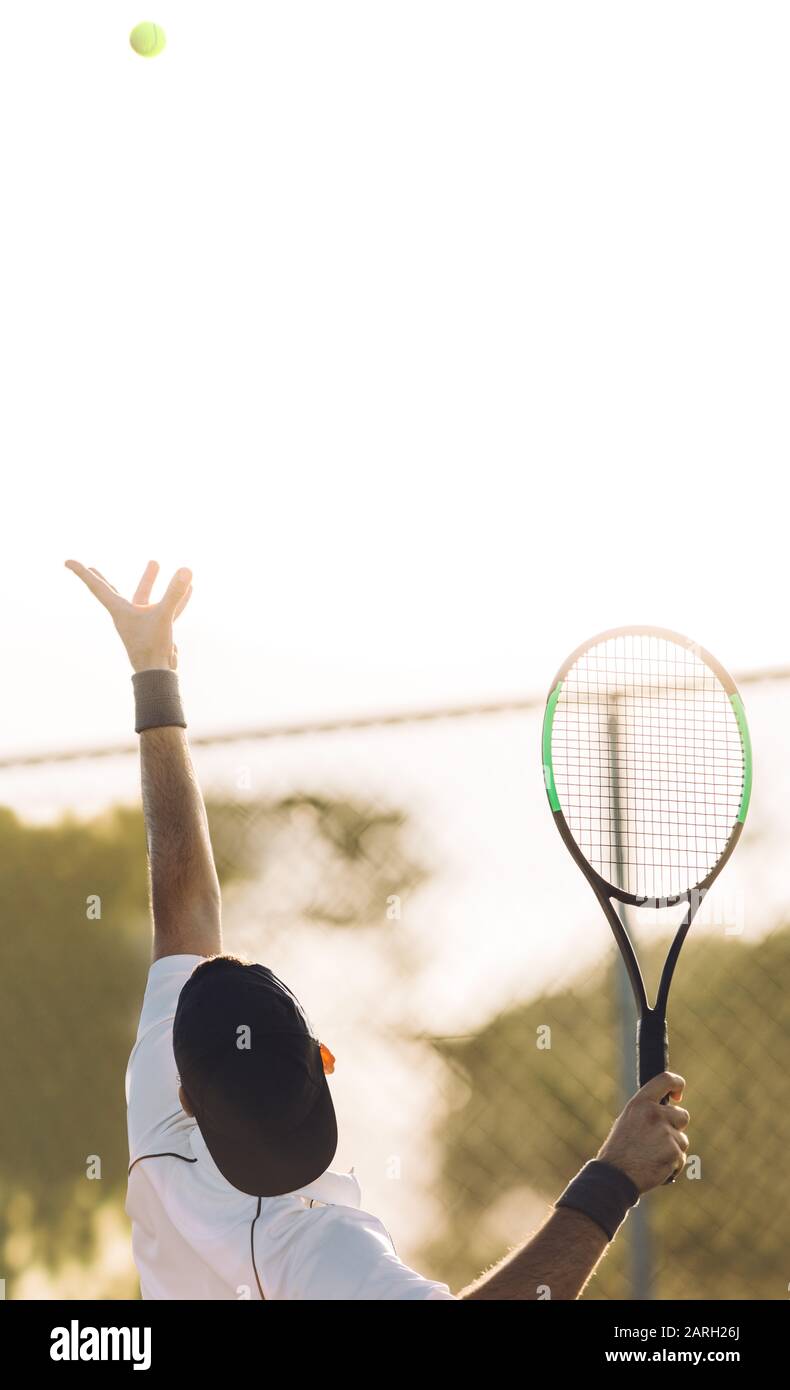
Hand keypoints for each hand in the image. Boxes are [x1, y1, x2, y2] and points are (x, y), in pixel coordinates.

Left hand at [66, 559, 192, 671]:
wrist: (158, 674)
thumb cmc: (153, 647)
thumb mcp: (164, 616)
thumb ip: (174, 593)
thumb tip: (186, 570)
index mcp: (120, 611)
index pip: (97, 587)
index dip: (82, 573)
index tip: (67, 562)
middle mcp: (127, 615)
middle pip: (113, 591)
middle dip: (103, 578)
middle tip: (90, 568)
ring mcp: (141, 622)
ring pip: (144, 597)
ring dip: (149, 581)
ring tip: (154, 563)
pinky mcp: (155, 628)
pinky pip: (164, 608)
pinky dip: (174, 599)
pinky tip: (189, 590)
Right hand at [596, 1072, 688, 1192]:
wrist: (616, 1175)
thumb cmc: (620, 1149)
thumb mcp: (628, 1120)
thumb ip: (647, 1111)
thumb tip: (667, 1108)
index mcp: (641, 1103)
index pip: (666, 1080)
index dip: (677, 1084)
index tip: (678, 1094)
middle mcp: (654, 1114)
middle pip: (682, 1115)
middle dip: (676, 1127)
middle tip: (659, 1140)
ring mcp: (665, 1133)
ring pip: (682, 1140)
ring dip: (673, 1149)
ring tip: (652, 1156)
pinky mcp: (674, 1151)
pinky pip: (681, 1157)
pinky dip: (673, 1165)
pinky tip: (656, 1167)